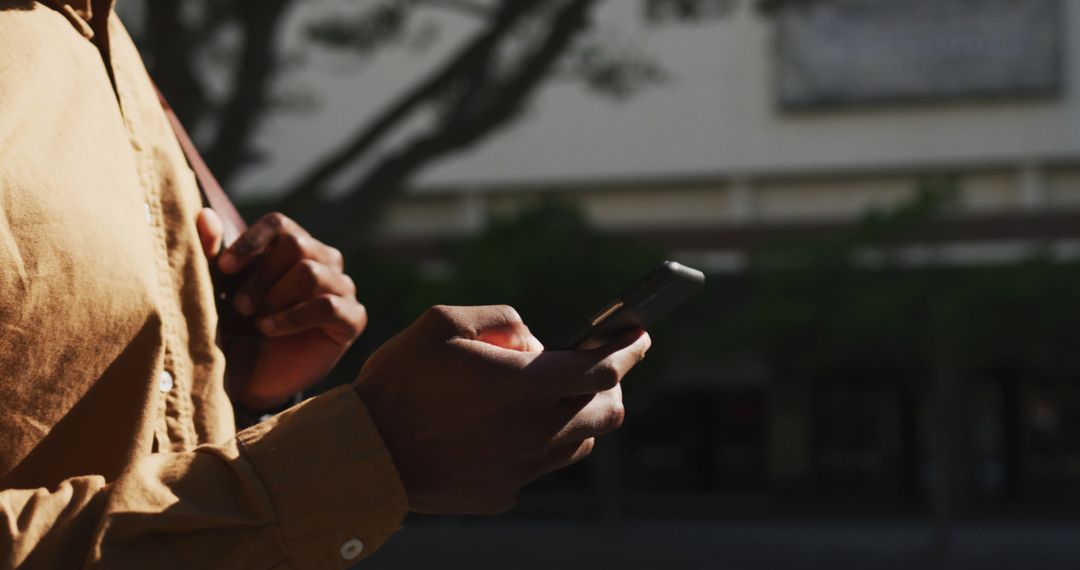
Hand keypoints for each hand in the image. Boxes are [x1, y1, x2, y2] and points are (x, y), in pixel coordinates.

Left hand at [197, 209, 366, 409]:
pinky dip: (293, 317)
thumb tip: (204, 216)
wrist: (252, 377)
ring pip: (312, 273)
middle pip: (297, 246)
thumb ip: (212, 256)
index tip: (224, 269)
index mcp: (293, 245)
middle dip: (262, 277)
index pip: (279, 225)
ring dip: (276, 298)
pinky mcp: (353, 317)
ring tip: (257, 322)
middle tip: (240, 307)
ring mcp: (342, 287)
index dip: (251, 241)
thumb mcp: (218, 291)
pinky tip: (270, 329)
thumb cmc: (235, 328)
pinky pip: (328, 306)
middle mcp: (324, 259)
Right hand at [353, 305, 650, 514]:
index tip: (640, 336)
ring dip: (577, 417)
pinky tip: (509, 432)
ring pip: (578, 442)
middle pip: (607, 412)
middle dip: (614, 386)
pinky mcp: (504, 493)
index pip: (602, 368)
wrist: (363, 454)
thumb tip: (533, 342)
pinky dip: (538, 445)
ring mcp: (522, 468)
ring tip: (552, 399)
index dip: (628, 349)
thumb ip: (501, 320)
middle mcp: (535, 430)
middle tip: (603, 370)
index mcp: (526, 385)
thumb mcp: (443, 322)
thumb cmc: (399, 379)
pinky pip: (538, 466)